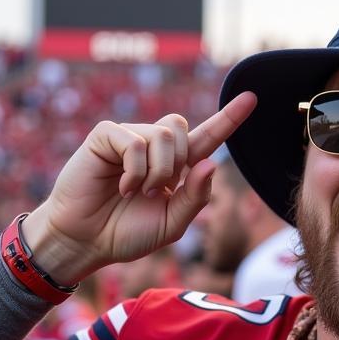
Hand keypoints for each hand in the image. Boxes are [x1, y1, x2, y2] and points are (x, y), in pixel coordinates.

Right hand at [23, 92, 256, 283]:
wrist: (86, 241)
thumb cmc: (126, 234)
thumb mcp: (172, 224)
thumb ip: (195, 198)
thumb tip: (210, 163)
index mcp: (175, 168)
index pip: (207, 138)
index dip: (228, 119)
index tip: (252, 98)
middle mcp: (153, 147)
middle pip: (183, 129)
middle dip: (178, 165)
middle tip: (155, 192)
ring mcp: (128, 138)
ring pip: (164, 135)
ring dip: (157, 171)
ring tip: (136, 191)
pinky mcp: (105, 136)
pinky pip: (134, 140)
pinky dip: (134, 170)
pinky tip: (120, 187)